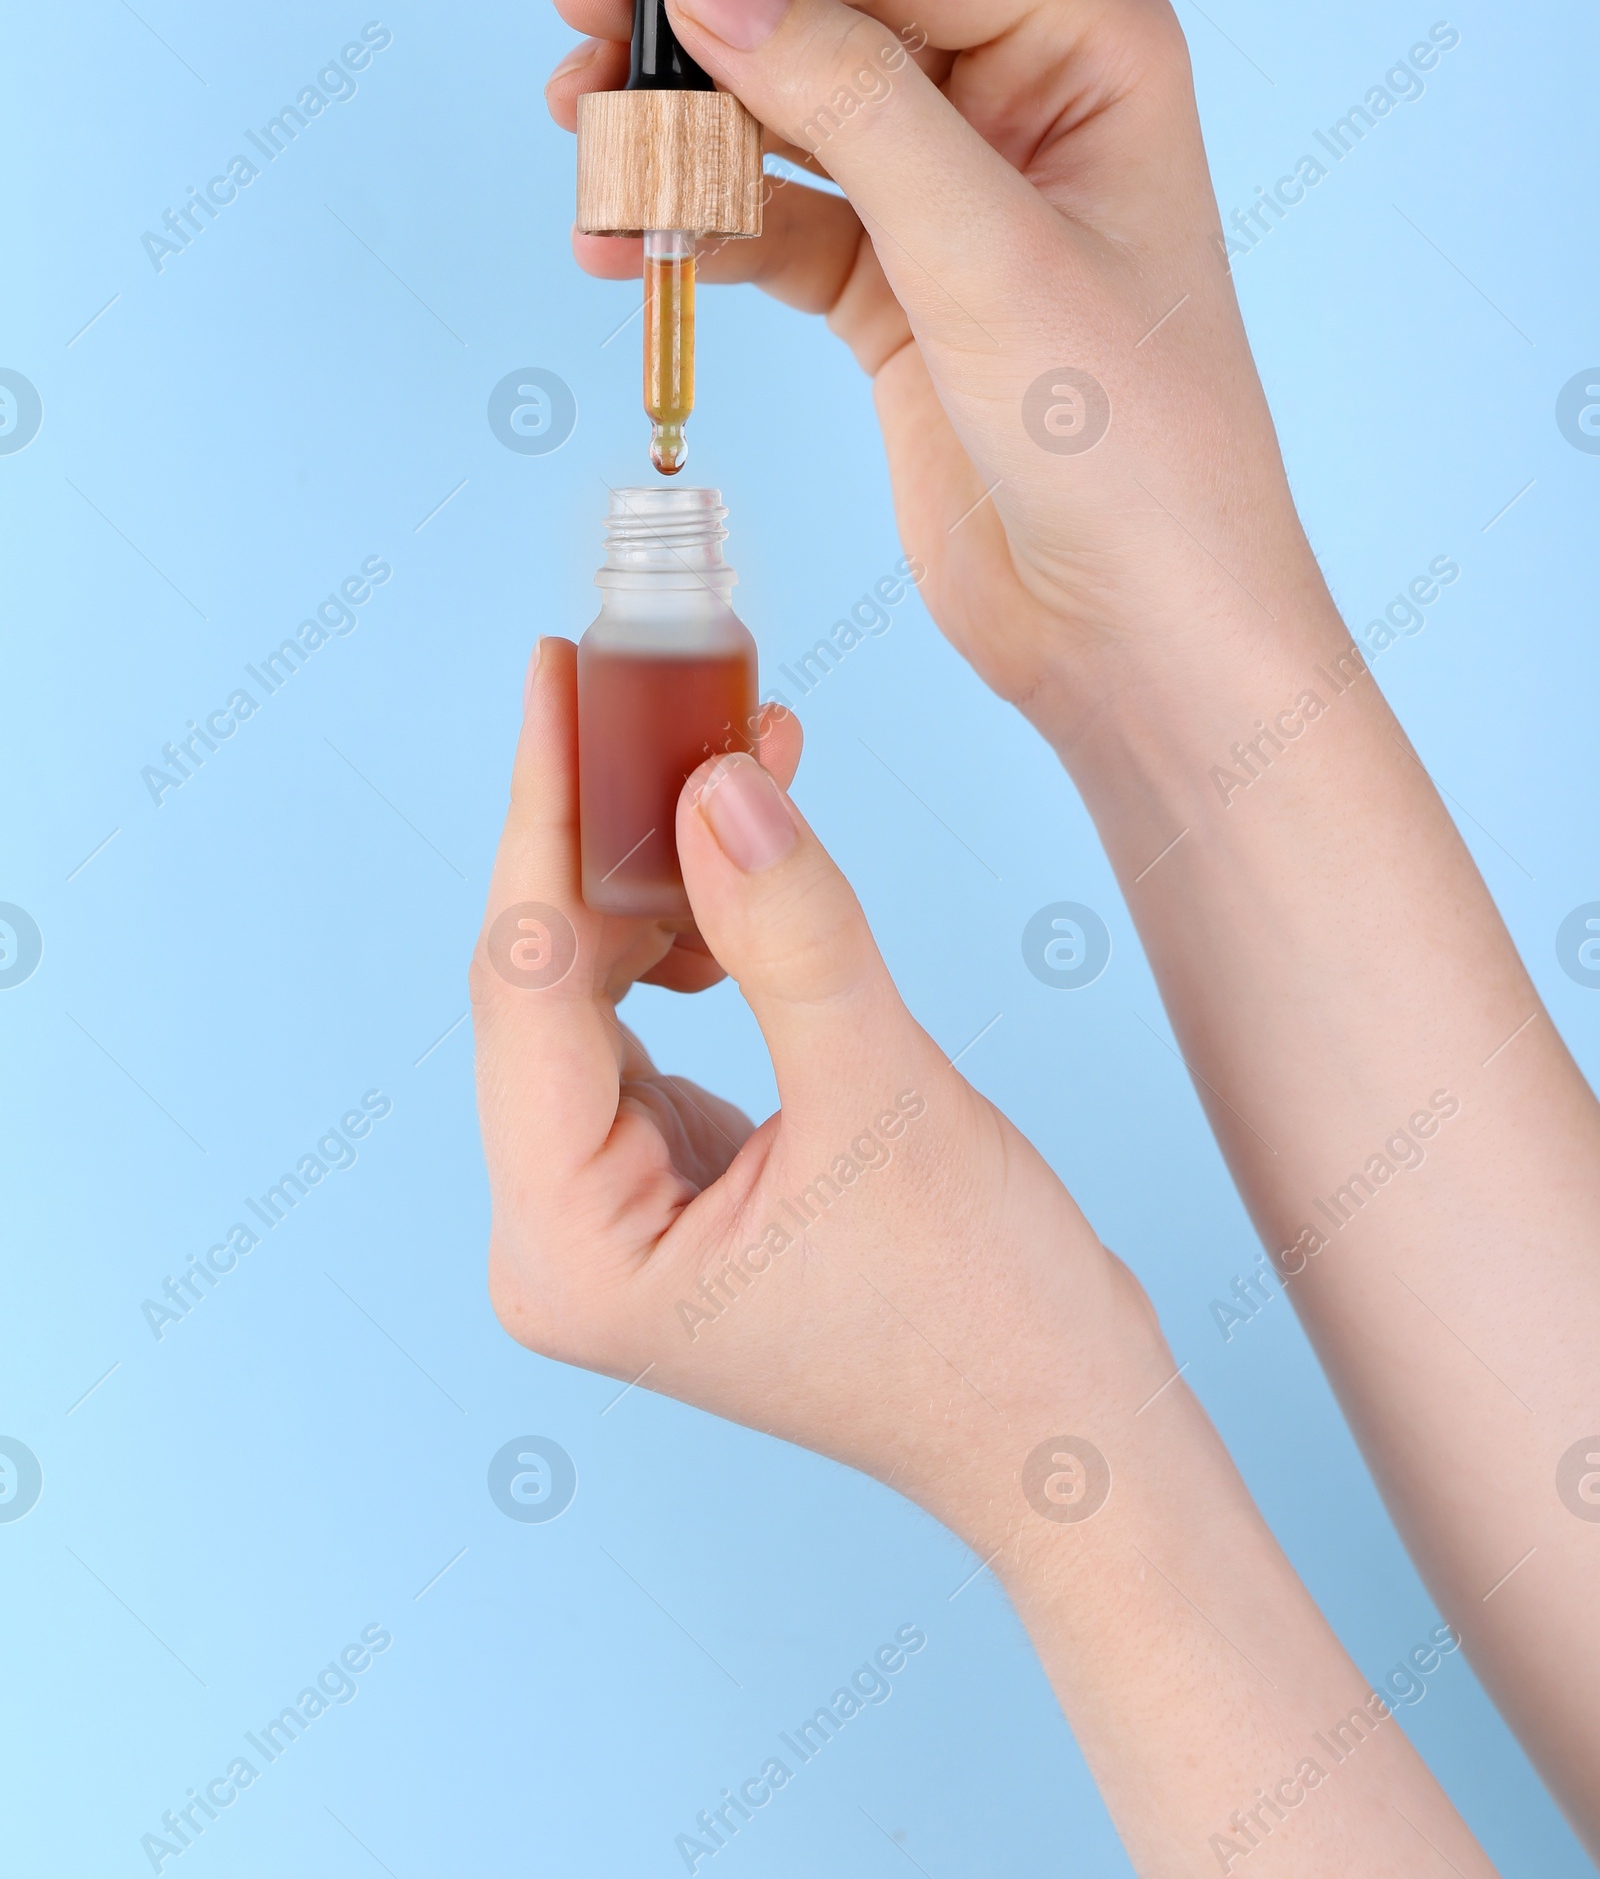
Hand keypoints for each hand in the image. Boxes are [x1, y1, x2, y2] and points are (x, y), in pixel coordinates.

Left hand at [471, 638, 1156, 1544]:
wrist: (1067, 1422)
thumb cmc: (988, 1311)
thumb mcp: (885, 1099)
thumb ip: (789, 931)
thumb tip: (708, 777)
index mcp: (565, 1247)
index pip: (526, 981)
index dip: (543, 812)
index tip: (557, 676)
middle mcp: (555, 1233)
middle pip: (546, 976)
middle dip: (608, 826)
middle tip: (648, 682)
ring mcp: (607, 1204)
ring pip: (597, 983)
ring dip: (663, 865)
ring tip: (730, 747)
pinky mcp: (664, 1174)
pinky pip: (651, 1013)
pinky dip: (699, 923)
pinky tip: (746, 844)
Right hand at [547, 0, 1333, 738]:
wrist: (1139, 633)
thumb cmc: (1130, 446)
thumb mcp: (985, 254)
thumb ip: (849, 102)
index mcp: (1086, 43)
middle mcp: (1023, 97)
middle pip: (820, 17)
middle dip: (695, 48)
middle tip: (576, 85)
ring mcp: (955, 195)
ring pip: (786, 121)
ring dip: (683, 142)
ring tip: (592, 176)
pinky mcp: (901, 288)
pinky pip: (779, 225)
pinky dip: (702, 232)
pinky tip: (626, 251)